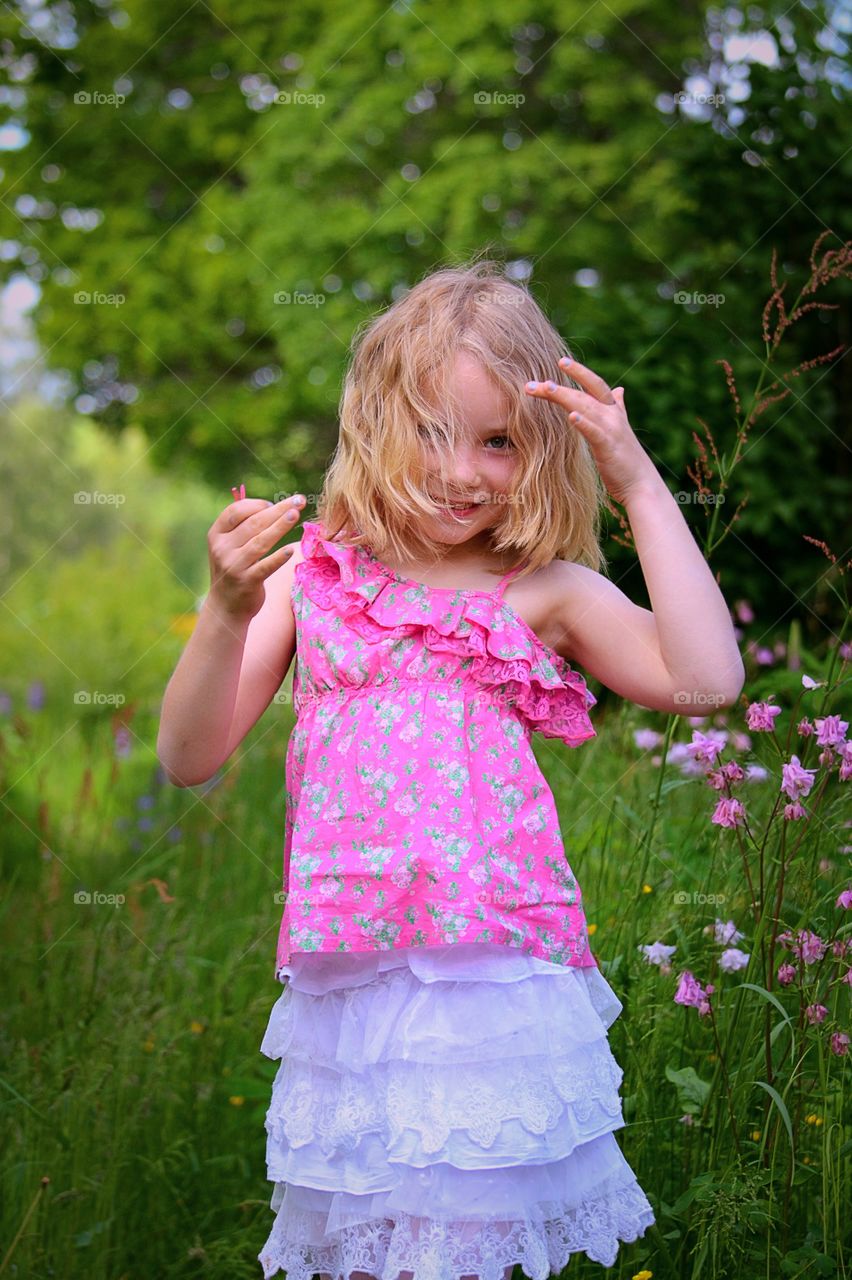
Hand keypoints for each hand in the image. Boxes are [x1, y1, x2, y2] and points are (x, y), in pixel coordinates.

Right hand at [206, 491, 305, 619]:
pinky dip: (278, 558)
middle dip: (277, 510)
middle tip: (298, 501)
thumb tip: (273, 506)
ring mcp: (233, 565)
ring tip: (296, 515)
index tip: (274, 504)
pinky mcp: (247, 582)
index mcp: (216, 534)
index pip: (235, 511)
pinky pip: (265, 567)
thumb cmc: (234, 568)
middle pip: (253, 523)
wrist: (226, 606)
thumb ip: (243, 526)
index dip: (257, 504)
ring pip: (260, 541)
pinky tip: (291, 550)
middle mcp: (222, 548)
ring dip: (280, 526)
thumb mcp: (228, 546)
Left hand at [524, 357, 656, 504]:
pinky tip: (570, 416)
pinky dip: (583, 422)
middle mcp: (613, 416)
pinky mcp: (608, 447)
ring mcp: (612, 430)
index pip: (595, 384)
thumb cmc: (626, 459)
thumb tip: (619, 389)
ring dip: (564, 397)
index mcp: (613, 411)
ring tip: (545, 389)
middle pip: (583, 394)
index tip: (561, 361)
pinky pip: (594, 431)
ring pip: (585, 407)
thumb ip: (618, 408)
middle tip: (533, 384)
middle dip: (558, 387)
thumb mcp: (621, 429)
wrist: (641, 484)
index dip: (580, 371)